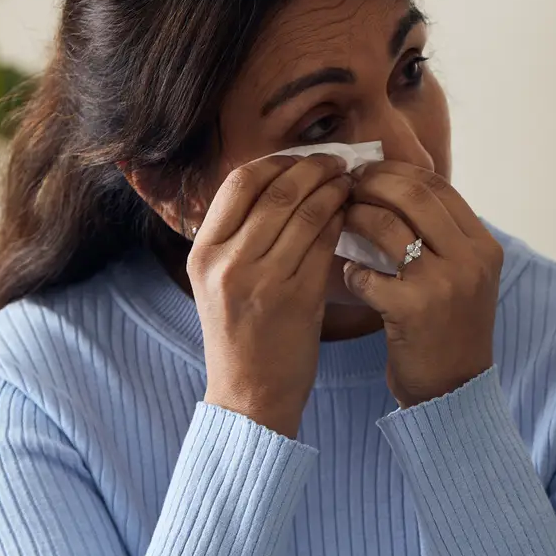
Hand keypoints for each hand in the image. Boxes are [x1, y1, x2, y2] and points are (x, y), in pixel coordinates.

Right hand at [190, 153, 353, 437]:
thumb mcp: (219, 282)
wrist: (250, 397)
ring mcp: (261, 280)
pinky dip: (341, 221)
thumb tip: (277, 184)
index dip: (276, 162)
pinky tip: (352, 214)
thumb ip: (238, 237)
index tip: (302, 158)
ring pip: (306, 213)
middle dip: (313, 168)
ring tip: (351, 182)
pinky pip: (325, 244)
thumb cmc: (241, 336)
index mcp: (203, 253)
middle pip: (277, 191)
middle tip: (338, 161)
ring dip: (333, 190)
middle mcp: (227, 262)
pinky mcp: (297, 299)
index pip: (238, 183)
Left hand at [339, 162, 501, 406]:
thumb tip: (394, 191)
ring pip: (386, 226)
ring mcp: (443, 284)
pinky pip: (366, 273)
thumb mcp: (464, 278)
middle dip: (372, 185)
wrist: (453, 391)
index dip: (398, 172)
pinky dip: (351, 270)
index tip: (369, 173)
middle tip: (346, 188)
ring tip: (340, 223)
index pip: (438, 187)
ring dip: (354, 219)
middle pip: (412, 195)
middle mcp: (470, 259)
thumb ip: (442, 238)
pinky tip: (350, 276)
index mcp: (483, 246)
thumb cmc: (449, 331)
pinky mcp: (412, 309)